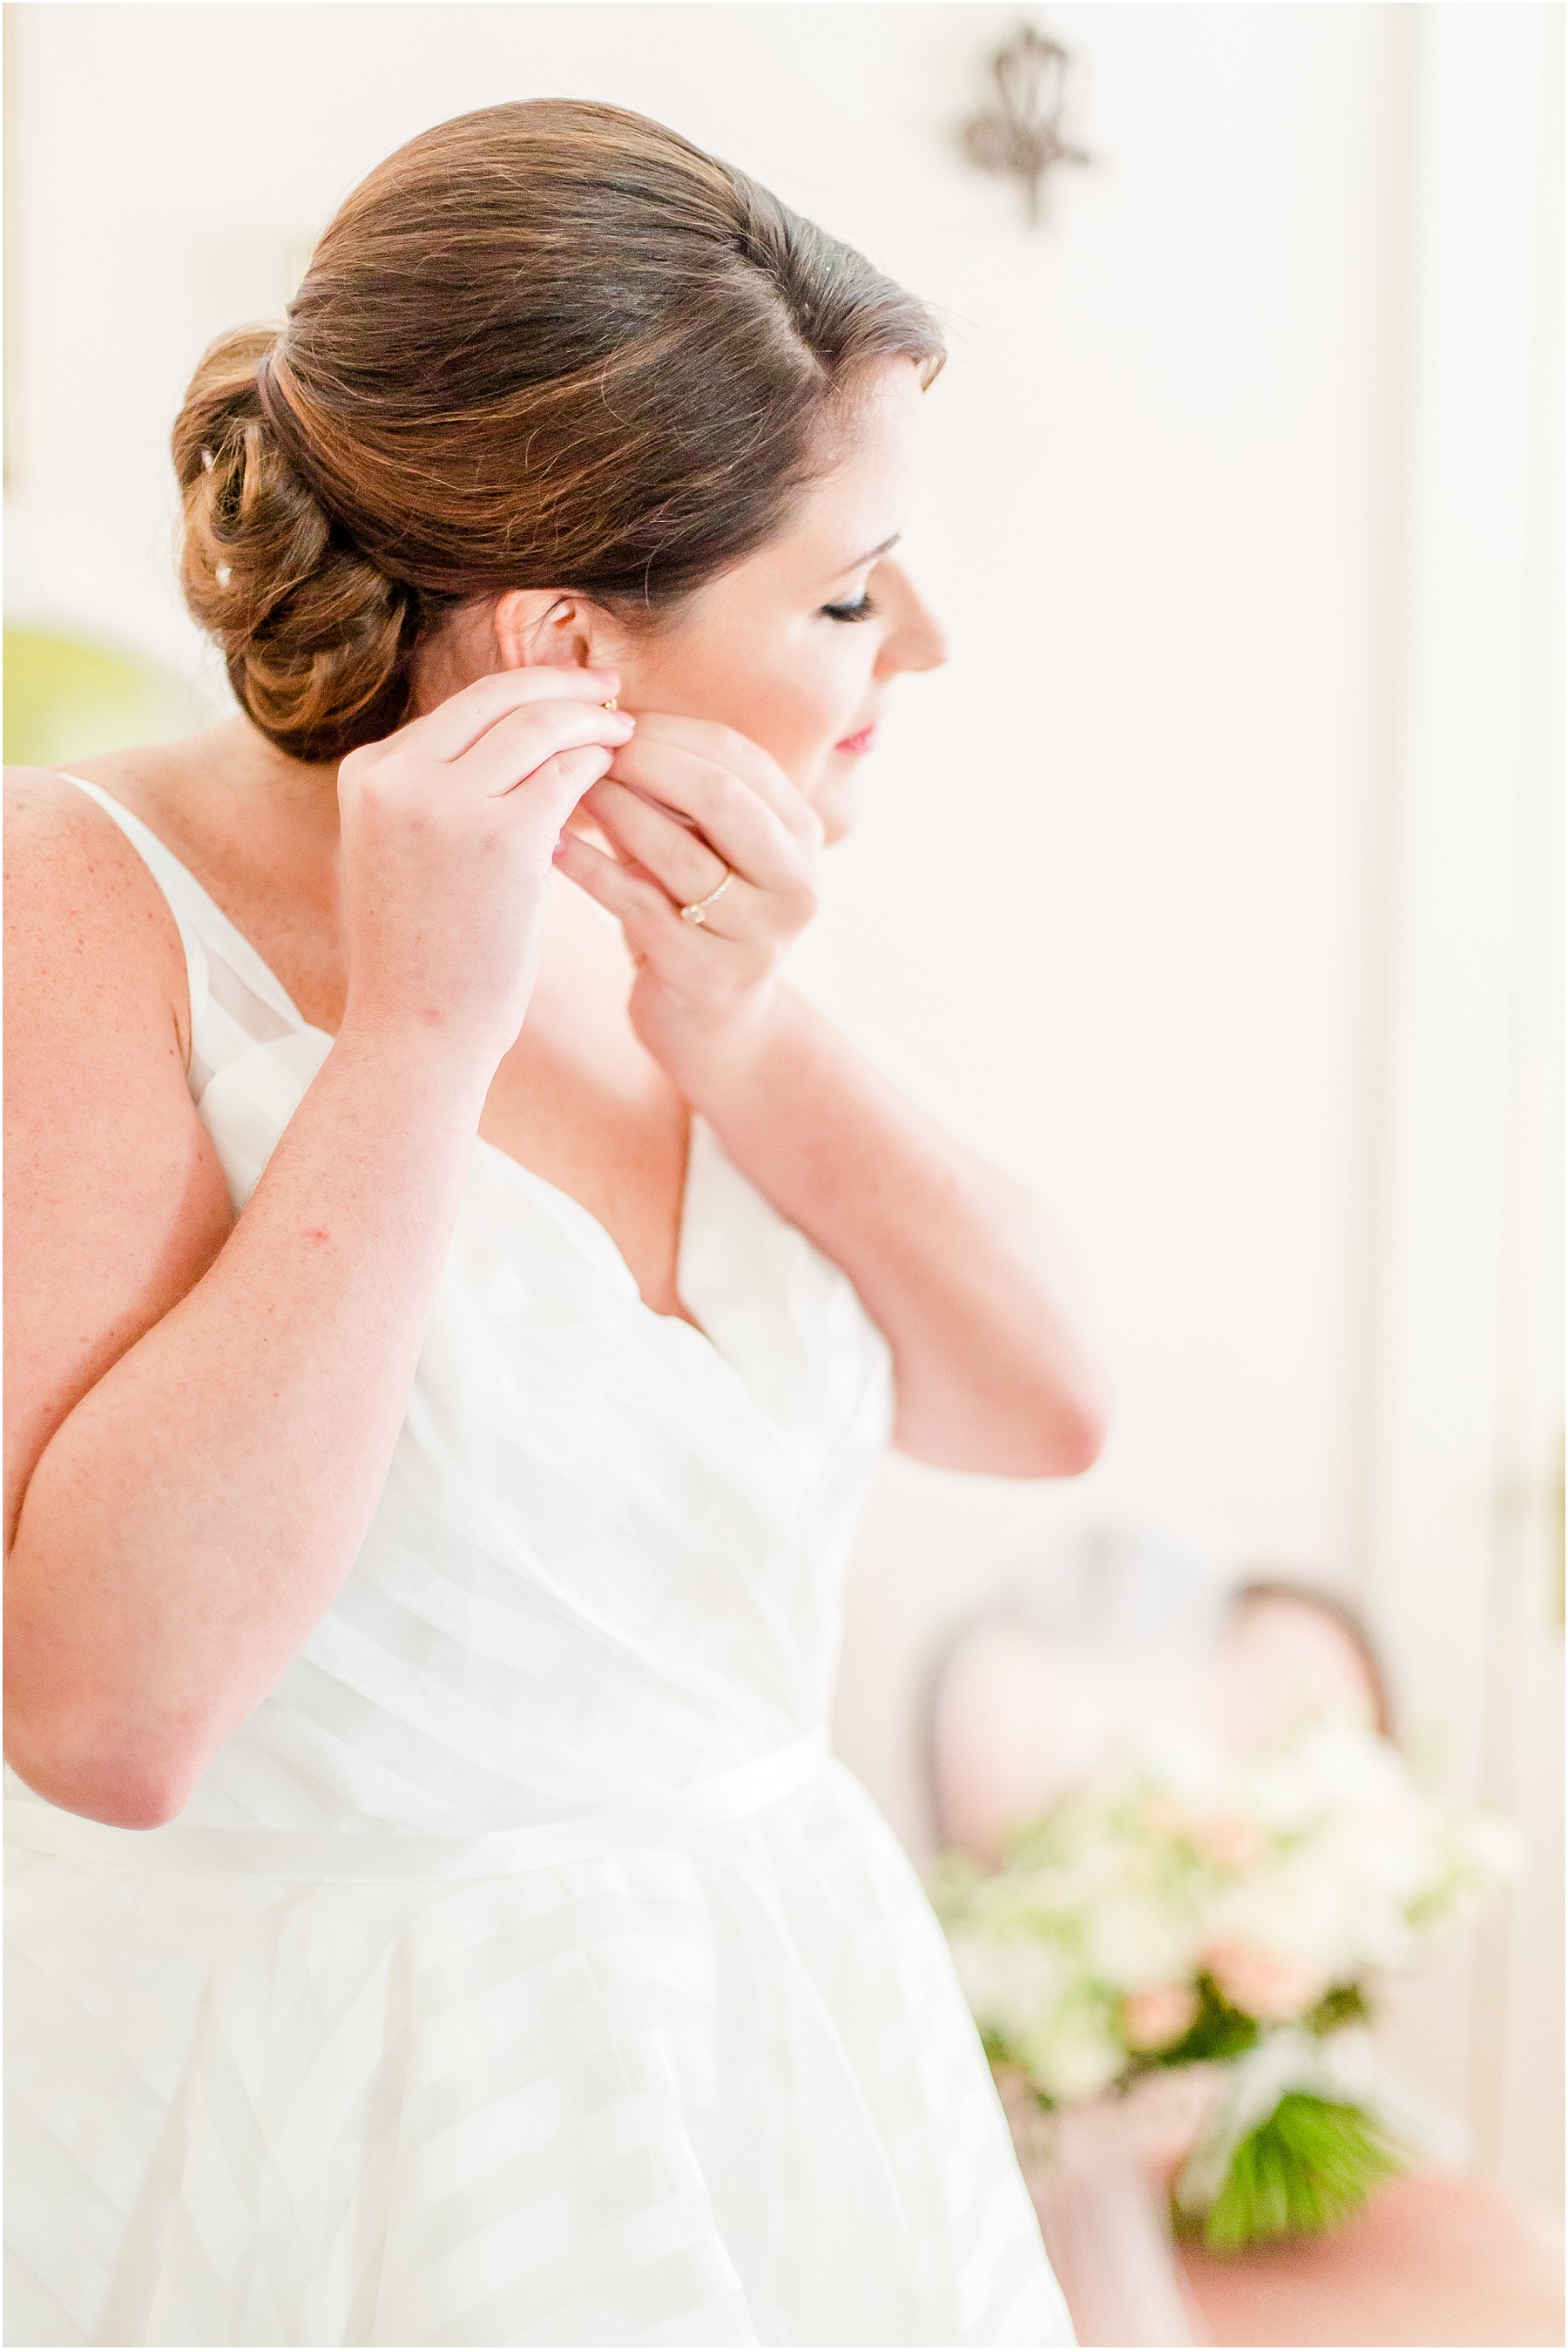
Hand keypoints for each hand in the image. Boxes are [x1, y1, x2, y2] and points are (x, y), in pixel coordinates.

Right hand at [336, 669, 634, 1070]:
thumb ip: (430, 790)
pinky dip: (599, 766)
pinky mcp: (502, 838)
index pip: (461, 705)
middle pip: (501, 697)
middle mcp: (397, 775)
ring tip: (626, 731)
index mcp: (367, 772)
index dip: (525, 689)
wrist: (416, 1028)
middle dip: (565, 687)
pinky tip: (618, 774)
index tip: (567, 691)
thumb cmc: (419, 952)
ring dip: (592, 722)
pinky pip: (567, 775)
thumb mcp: (397, 851)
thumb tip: (500, 739)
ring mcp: (446, 803)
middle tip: (611, 692)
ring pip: (540, 725)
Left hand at [551, 714, 822, 1072]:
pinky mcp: (710, 976)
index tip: (606, 717)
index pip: (737, 755)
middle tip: (583, 747)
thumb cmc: (692, 907)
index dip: (668, 729)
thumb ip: (677, 783)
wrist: (708, 1020)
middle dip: (644, 763)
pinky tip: (553, 845)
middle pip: (720, 797)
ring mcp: (759, 934)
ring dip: (613, 811)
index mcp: (801, 832)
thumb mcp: (703, 839)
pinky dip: (591, 870)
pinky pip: (640, 906)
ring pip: (677, 853)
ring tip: (563, 787)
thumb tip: (603, 707)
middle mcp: (796, 882)